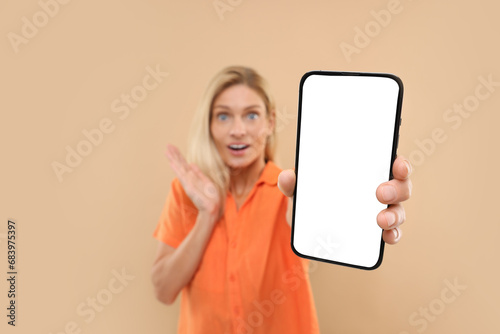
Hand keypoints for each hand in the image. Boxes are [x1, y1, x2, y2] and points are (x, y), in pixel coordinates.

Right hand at [165, 144, 220, 217]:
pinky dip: (177, 169)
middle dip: (174, 154)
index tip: (173, 147)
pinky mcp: (188, 186)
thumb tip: (192, 164)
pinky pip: (182, 175)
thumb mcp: (206, 181)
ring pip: (180, 167)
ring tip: (167, 151)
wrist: (212, 208)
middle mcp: (189, 178)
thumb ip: (199, 173)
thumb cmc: (210, 197)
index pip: (184, 164)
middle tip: (167, 145)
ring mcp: (188, 182)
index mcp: (193, 176)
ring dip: (173, 159)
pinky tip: (172, 162)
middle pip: (180, 164)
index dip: (179, 155)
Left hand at [277, 155, 412, 244]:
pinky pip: (391, 232)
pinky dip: (392, 235)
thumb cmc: (310, 198)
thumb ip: (293, 182)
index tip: (396, 164)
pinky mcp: (376, 231)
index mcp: (363, 171)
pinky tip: (386, 237)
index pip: (388, 161)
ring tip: (380, 220)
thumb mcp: (300, 189)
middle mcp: (377, 188)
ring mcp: (380, 210)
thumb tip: (286, 177)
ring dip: (394, 215)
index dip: (398, 162)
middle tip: (380, 193)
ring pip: (398, 209)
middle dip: (396, 188)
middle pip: (400, 185)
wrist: (306, 225)